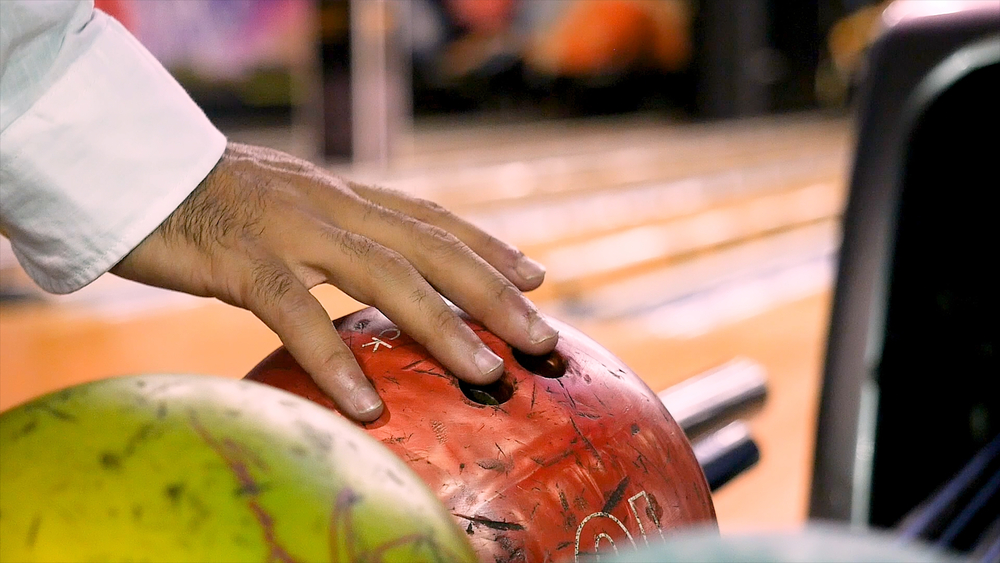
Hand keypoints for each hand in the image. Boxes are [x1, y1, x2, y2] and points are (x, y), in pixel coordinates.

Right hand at [111, 142, 557, 420]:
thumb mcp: (289, 206)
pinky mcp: (242, 257)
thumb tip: (374, 272)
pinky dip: (334, 359)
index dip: (487, 246)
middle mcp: (331, 204)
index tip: (535, 278)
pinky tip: (365, 404)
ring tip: (485, 371)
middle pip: (430, 247)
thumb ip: (334, 234)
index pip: (432, 218)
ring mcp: (291, 227)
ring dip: (441, 326)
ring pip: (384, 275)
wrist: (133, 167)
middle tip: (541, 336)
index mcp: (343, 195)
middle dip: (492, 292)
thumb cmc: (211, 199)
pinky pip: (296, 312)